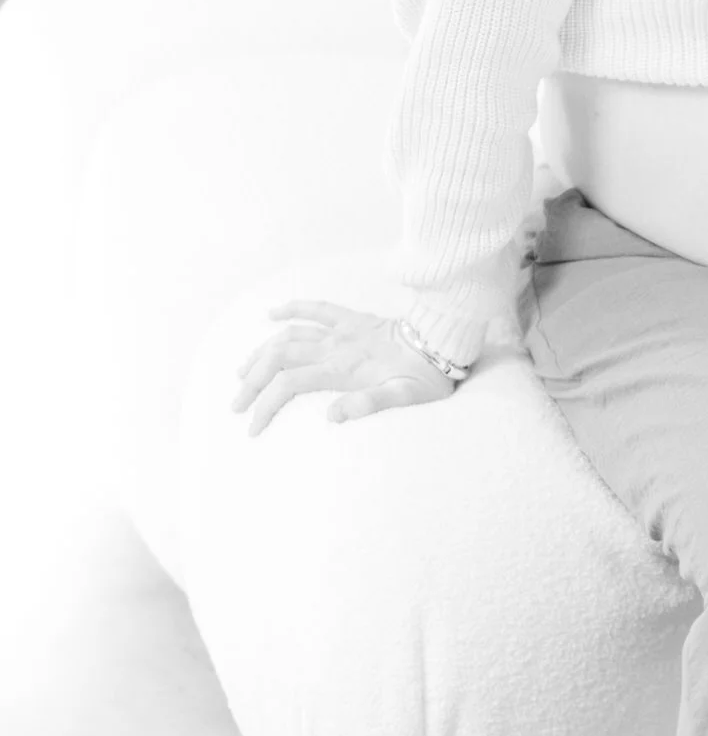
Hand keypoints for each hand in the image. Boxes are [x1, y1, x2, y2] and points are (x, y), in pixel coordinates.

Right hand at [229, 300, 457, 437]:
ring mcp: (342, 329)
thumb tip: (332, 416)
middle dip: (251, 381)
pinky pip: (316, 307)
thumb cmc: (426, 376)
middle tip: (236, 405)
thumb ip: (369, 404)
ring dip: (260, 352)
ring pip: (288, 335)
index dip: (266, 405)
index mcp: (343, 368)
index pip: (290, 384)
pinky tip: (271, 314)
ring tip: (241, 373)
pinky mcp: (352, 318)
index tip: (253, 428)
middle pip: (278, 358)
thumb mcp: (404, 397)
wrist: (444, 342)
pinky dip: (291, 308)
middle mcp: (336, 346)